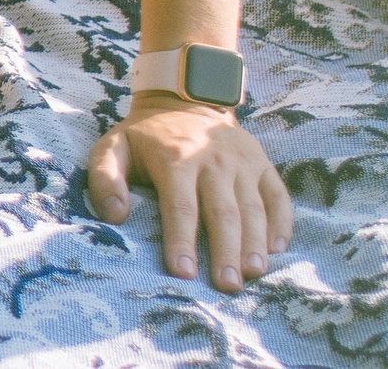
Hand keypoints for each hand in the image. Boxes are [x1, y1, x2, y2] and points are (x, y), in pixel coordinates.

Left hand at [87, 94, 293, 291]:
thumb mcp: (113, 146)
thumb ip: (105, 178)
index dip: (181, 240)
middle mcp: (213, 160)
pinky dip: (281, 224)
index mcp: (175, 158)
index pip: (180, 206)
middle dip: (225, 251)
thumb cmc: (146, 137)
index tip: (183, 272)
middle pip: (222, 212)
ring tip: (253, 273)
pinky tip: (277, 250)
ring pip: (253, 208)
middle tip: (227, 285)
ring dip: (255, 243)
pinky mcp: (263, 164)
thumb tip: (116, 216)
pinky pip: (278, 196)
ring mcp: (243, 161)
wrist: (184, 102)